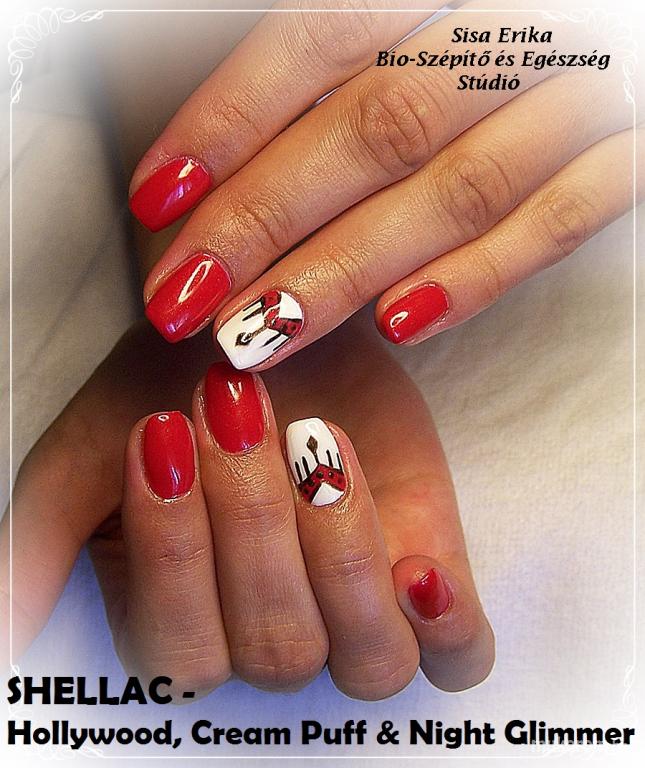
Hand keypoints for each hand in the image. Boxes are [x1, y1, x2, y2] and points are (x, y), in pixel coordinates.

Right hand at [1, 315, 493, 696]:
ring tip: (315, 445)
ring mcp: (360, 610)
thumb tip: (3, 648)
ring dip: (341, 554)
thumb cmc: (171, 388)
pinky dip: (450, 629)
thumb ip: (42, 546)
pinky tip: (422, 570)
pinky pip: (459, 655)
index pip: (183, 653)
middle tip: (239, 408)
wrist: (264, 324)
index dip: (176, 556)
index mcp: (186, 620)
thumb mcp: (90, 454)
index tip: (163, 433)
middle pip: (276, 650)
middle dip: (256, 526)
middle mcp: (275, 630)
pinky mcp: (430, 573)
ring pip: (368, 660)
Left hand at [128, 0, 641, 366]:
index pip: (317, 37)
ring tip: (258, 332)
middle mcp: (516, 25)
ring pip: (455, 189)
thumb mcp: (422, 11)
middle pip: (372, 128)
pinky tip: (399, 324)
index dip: (229, 120)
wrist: (624, 21)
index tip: (159, 197)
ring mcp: (583, 92)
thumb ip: (348, 61)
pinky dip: (479, 275)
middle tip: (187, 296)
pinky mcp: (636, 153)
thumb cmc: (506, 22)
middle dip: (266, 220)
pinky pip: (562, 221)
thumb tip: (234, 154)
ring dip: (347, 270)